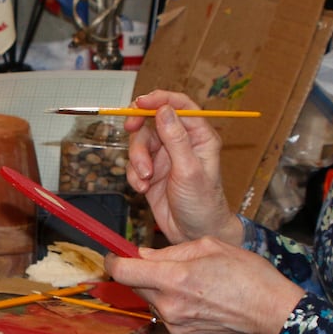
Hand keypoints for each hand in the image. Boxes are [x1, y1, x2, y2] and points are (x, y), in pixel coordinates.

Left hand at [108, 237, 304, 333]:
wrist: (273, 314)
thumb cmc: (248, 275)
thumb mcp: (210, 246)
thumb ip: (171, 250)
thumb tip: (144, 254)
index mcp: (175, 278)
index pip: (124, 272)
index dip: (114, 260)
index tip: (115, 254)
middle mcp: (170, 305)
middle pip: (135, 286)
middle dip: (142, 272)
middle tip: (165, 262)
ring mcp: (175, 325)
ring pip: (151, 300)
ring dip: (159, 288)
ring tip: (190, 280)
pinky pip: (166, 314)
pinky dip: (172, 303)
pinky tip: (197, 298)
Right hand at [123, 90, 237, 244]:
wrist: (193, 233)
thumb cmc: (202, 203)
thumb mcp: (189, 170)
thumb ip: (176, 139)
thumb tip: (164, 110)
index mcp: (199, 136)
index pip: (179, 105)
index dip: (159, 99)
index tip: (140, 102)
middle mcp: (181, 142)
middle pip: (152, 120)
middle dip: (140, 130)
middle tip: (129, 130)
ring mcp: (165, 156)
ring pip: (140, 142)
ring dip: (137, 159)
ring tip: (144, 178)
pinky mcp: (152, 171)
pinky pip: (134, 163)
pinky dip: (134, 174)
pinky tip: (142, 188)